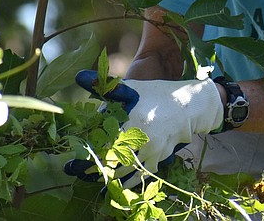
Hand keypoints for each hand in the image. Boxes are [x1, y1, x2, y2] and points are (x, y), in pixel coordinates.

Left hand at [64, 70, 223, 183]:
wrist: (187, 106)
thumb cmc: (155, 95)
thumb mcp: (131, 88)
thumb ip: (105, 86)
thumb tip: (79, 76)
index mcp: (132, 120)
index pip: (105, 143)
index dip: (89, 155)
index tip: (75, 161)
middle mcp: (142, 138)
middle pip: (113, 161)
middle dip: (94, 169)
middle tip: (79, 173)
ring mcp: (152, 150)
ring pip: (126, 171)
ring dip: (109, 178)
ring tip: (94, 180)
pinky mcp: (159, 158)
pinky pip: (140, 176)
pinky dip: (126, 183)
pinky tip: (116, 187)